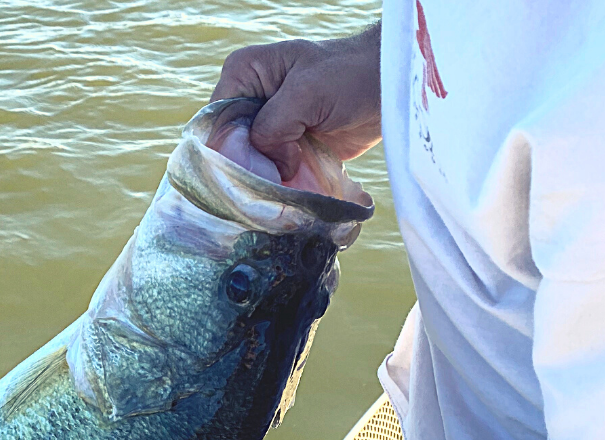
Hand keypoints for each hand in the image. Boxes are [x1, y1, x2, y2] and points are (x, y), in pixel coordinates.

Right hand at [211, 24, 381, 180]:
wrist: (387, 88)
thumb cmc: (349, 76)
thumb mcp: (306, 93)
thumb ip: (274, 125)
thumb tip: (268, 166)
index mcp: (244, 75)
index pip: (217, 122)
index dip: (228, 151)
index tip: (254, 173)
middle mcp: (249, 102)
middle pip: (231, 149)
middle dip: (249, 172)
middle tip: (272, 190)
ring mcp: (269, 129)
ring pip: (252, 167)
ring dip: (267, 185)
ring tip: (284, 196)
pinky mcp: (286, 151)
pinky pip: (274, 175)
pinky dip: (282, 188)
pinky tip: (291, 198)